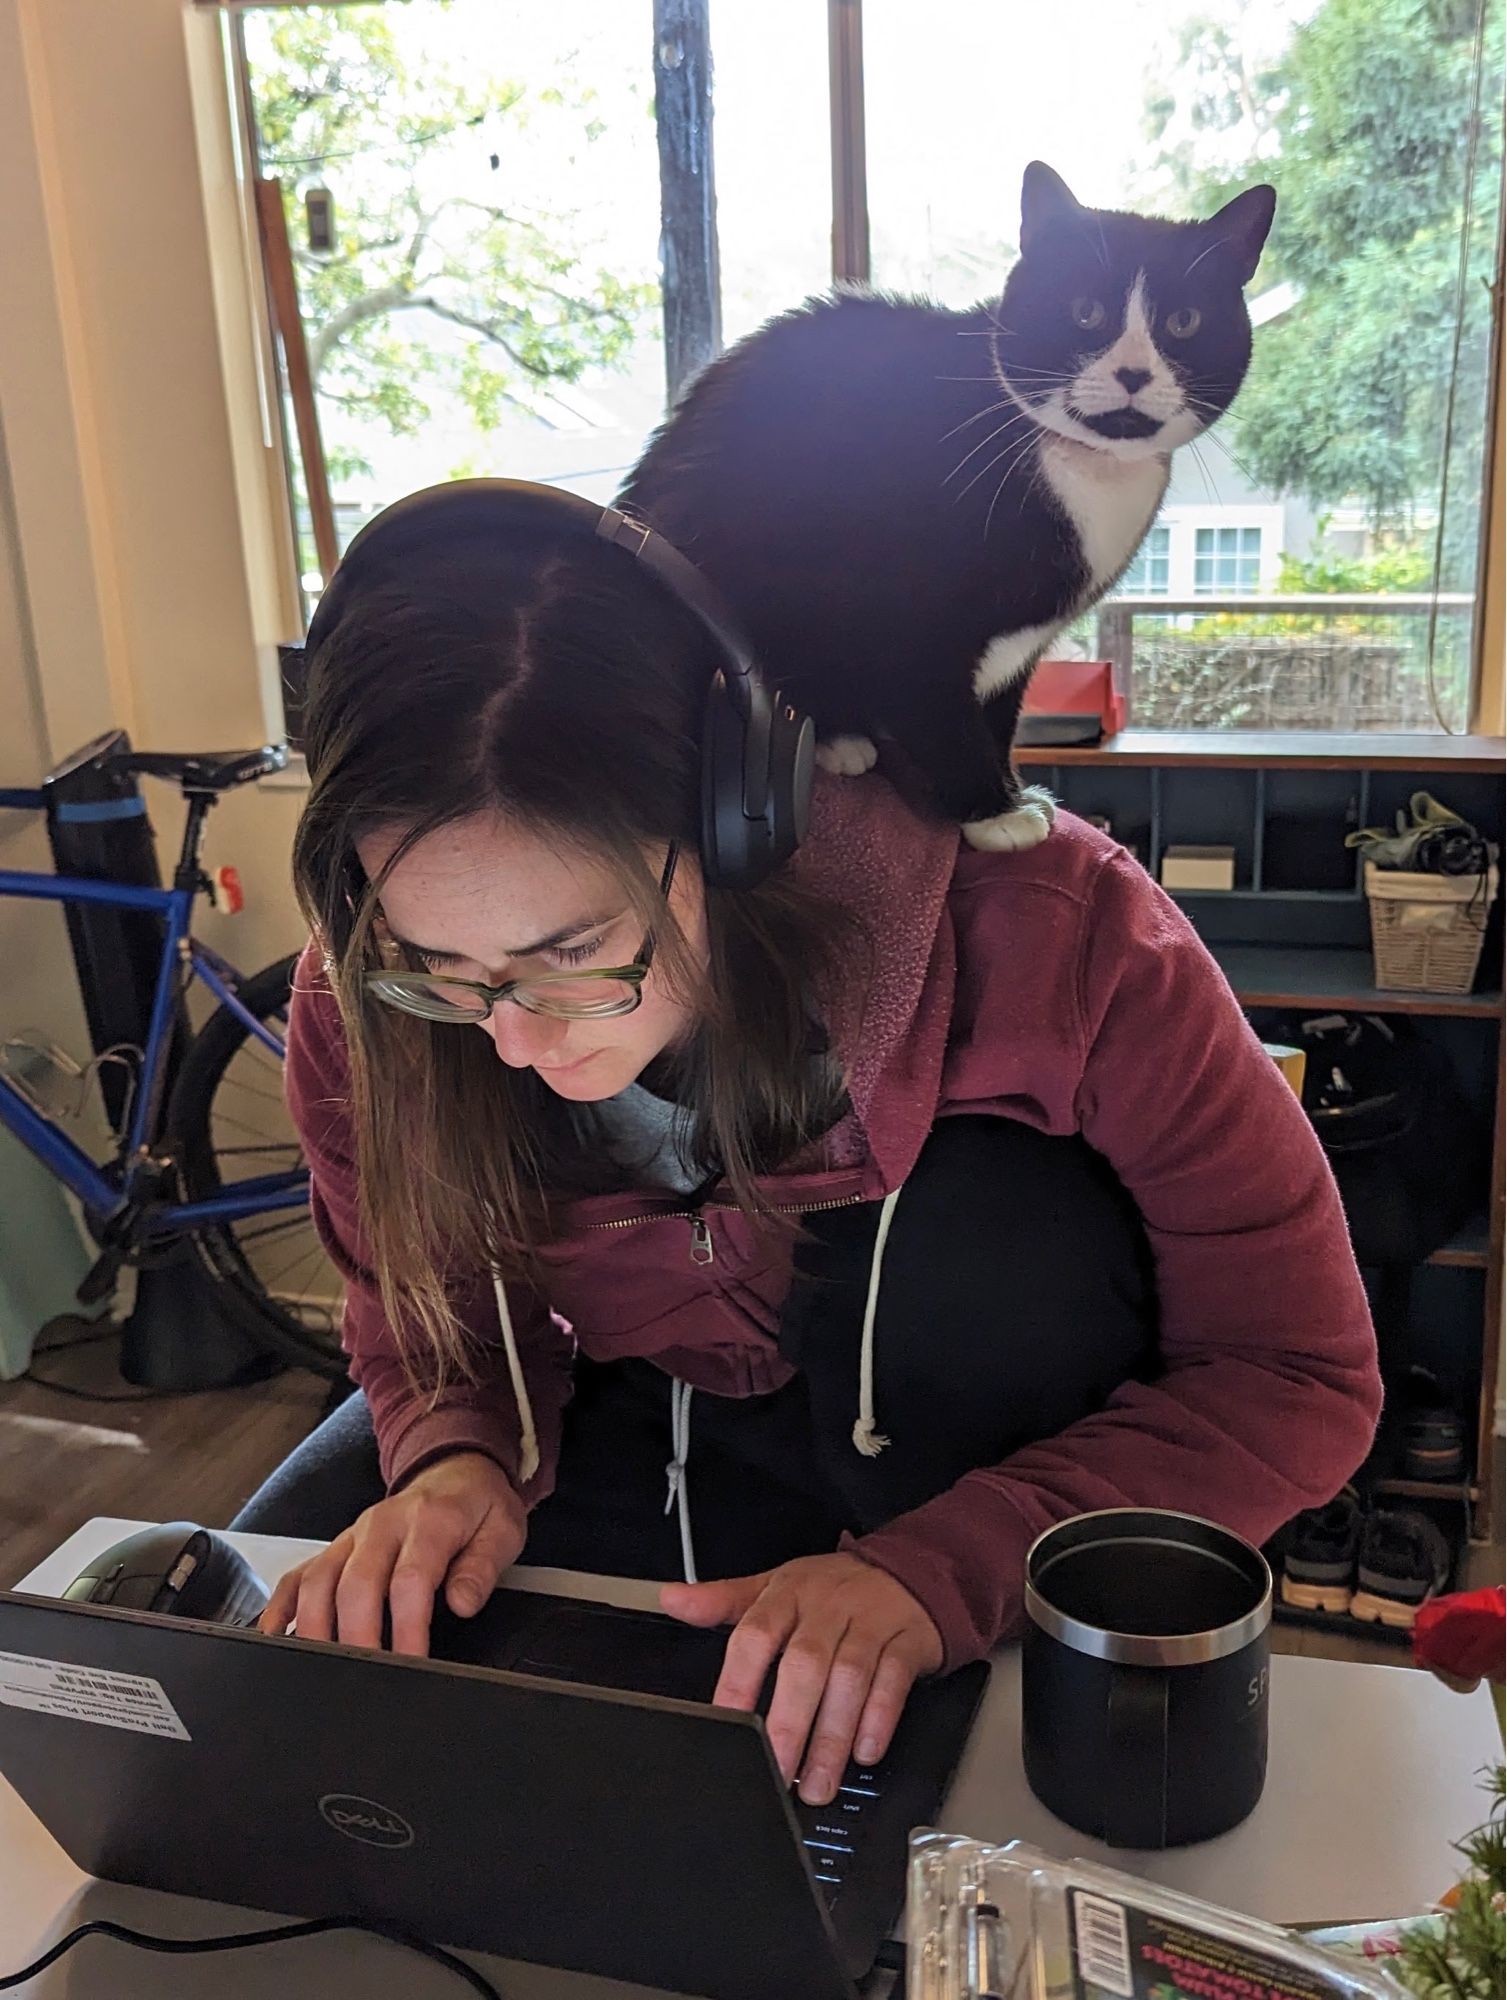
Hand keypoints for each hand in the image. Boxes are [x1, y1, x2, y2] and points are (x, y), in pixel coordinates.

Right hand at [259, 1451, 525, 1656]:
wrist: (455, 1470)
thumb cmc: (477, 1506)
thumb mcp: (502, 1530)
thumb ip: (482, 1567)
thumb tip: (463, 1602)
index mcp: (430, 1520)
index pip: (410, 1579)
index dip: (407, 1627)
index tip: (412, 1663)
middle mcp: (384, 1525)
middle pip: (356, 1584)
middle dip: (357, 1638)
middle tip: (367, 1678)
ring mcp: (353, 1535)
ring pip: (319, 1580)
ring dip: (316, 1629)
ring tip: (324, 1672)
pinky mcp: (335, 1546)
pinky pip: (299, 1573)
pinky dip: (281, 1606)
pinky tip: (276, 1636)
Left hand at [660, 1553, 941, 1805]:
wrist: (907, 1572)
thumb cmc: (831, 1590)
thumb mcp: (775, 1586)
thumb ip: (723, 1600)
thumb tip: (671, 1599)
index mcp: (788, 1594)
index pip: (756, 1635)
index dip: (738, 1681)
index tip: (727, 1725)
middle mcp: (828, 1608)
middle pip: (805, 1664)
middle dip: (789, 1723)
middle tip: (777, 1770)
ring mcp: (870, 1623)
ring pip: (850, 1678)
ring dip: (832, 1736)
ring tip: (817, 1783)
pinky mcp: (907, 1641)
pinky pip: (894, 1680)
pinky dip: (880, 1719)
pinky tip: (865, 1752)